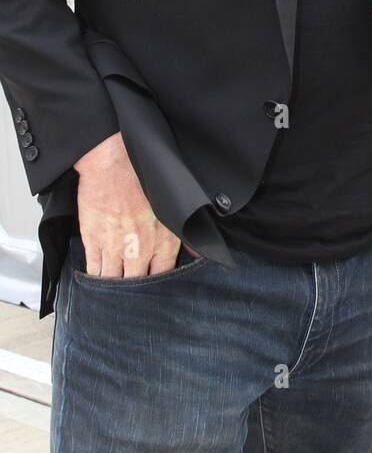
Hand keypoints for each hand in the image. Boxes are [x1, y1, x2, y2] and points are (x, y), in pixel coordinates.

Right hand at [73, 131, 180, 278]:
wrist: (115, 160)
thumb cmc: (145, 178)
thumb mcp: (173, 207)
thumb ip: (185, 236)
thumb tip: (198, 254)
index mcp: (163, 241)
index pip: (162, 276)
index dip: (157, 285)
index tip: (153, 286)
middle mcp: (140, 249)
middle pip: (136, 283)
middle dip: (134, 290)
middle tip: (131, 292)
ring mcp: (114, 247)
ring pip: (113, 280)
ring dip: (112, 285)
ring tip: (112, 288)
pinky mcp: (93, 240)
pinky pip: (93, 268)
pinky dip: (94, 276)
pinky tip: (96, 278)